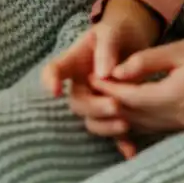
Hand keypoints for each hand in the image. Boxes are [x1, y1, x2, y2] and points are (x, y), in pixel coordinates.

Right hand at [43, 0, 161, 158]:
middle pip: (77, 102)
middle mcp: (81, 84)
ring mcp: (96, 100)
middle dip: (94, 107)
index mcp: (74, 62)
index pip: (54, 71)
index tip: (55, 90)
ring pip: (92, 120)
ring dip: (105, 126)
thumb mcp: (112, 30)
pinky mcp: (113, 113)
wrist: (133, 39)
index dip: (49, 81)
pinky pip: (113, 131)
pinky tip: (130, 151)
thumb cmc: (117, 31)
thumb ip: (107, 47)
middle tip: (115, 106)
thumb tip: (104, 73)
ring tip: (126, 124)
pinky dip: (121, 142)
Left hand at [93, 32, 183, 140]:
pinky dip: (135, 119)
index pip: (132, 98)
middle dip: (109, 104)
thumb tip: (114, 72)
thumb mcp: (179, 49)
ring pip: (142, 125)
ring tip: (99, 98)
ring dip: (119, 114)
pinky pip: (154, 128)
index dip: (109, 90)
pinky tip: (122, 108)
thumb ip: (145, 61)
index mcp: (180, 95)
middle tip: (88, 91)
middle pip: (134, 116)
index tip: (90, 78)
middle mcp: (182, 117)